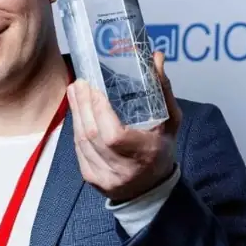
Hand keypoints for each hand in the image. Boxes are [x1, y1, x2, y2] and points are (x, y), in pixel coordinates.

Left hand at [67, 51, 180, 203]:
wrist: (151, 188)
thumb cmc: (161, 148)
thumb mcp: (169, 120)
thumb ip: (162, 90)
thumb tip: (156, 57)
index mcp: (145, 154)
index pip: (114, 135)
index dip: (99, 111)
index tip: (93, 88)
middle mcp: (122, 169)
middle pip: (92, 135)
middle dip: (82, 105)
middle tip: (79, 83)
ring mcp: (104, 177)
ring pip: (82, 142)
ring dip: (76, 114)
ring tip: (75, 92)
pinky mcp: (91, 179)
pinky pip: (78, 150)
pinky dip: (77, 129)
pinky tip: (77, 113)